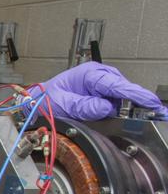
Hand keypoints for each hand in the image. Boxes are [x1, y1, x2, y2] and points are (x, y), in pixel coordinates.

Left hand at [31, 62, 167, 120]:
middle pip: (126, 91)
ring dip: (131, 109)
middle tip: (155, 116)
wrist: (38, 101)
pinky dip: (123, 111)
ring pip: (124, 98)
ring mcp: (104, 84)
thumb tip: (106, 108)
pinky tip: (129, 117)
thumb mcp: (62, 104)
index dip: (137, 96)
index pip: (118, 85)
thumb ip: (84, 107)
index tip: (152, 104)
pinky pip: (118, 103)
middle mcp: (100, 76)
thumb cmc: (47, 99)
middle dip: (138, 104)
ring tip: (141, 119)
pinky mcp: (105, 94)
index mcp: (90, 74)